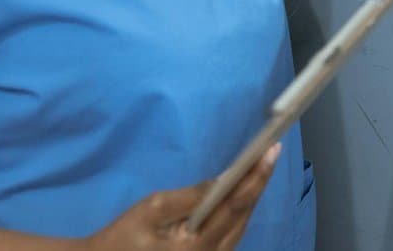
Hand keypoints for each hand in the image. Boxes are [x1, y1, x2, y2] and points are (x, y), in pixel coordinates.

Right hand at [82, 143, 281, 250]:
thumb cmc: (122, 238)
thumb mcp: (152, 209)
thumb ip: (190, 195)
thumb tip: (223, 180)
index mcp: (196, 246)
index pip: (236, 205)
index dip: (257, 177)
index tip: (271, 151)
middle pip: (244, 217)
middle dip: (258, 184)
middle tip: (269, 154)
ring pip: (240, 227)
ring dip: (250, 197)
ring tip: (260, 169)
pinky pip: (229, 235)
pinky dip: (237, 212)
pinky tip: (241, 193)